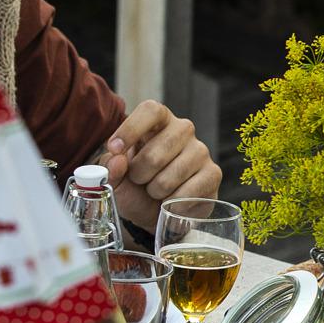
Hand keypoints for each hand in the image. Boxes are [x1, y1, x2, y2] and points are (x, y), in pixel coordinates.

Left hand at [97, 101, 220, 231]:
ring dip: (155, 190)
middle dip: (139, 174)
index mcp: (157, 122)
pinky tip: (171, 200)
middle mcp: (182, 130)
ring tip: (156, 190)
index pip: (150, 110)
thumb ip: (110, 167)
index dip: (130, 129)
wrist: (158, 211)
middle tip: (139, 180)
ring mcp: (200, 150)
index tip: (115, 149)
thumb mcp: (115, 177)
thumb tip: (117, 160)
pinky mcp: (213, 173)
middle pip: (155, 153)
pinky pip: (188, 192)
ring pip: (170, 176)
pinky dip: (172, 203)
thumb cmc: (135, 186)